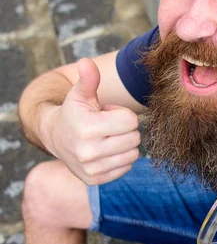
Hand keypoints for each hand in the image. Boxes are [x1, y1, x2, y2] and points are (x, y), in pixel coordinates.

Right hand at [47, 58, 140, 184]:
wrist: (55, 138)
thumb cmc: (74, 112)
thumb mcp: (80, 94)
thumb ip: (88, 79)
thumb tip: (87, 62)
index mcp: (87, 128)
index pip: (130, 121)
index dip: (122, 113)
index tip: (107, 113)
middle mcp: (88, 152)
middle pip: (134, 138)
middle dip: (126, 129)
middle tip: (108, 126)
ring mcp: (92, 169)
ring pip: (133, 154)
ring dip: (125, 144)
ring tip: (107, 138)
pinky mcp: (95, 180)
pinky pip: (126, 167)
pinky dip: (121, 158)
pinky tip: (106, 151)